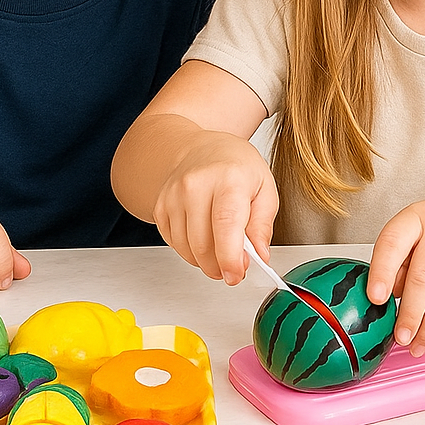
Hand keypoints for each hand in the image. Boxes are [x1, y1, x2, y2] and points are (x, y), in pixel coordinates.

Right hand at [151, 131, 277, 284]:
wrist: (201, 149)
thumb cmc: (235, 166)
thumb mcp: (265, 188)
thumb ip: (263, 224)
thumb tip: (260, 255)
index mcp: (229, 178)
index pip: (225, 224)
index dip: (229, 257)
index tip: (235, 275)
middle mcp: (196, 184)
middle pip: (203, 243)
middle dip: (220, 266)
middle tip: (234, 266)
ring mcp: (174, 195)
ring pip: (187, 249)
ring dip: (205, 261)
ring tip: (220, 248)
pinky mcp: (160, 207)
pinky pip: (174, 244)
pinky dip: (190, 251)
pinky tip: (203, 237)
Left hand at [367, 194, 424, 354]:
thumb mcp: (419, 231)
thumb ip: (400, 260)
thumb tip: (386, 296)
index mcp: (418, 216)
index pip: (393, 242)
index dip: (382, 272)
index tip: (375, 298)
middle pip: (423, 277)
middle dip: (410, 315)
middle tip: (401, 337)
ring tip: (419, 344)